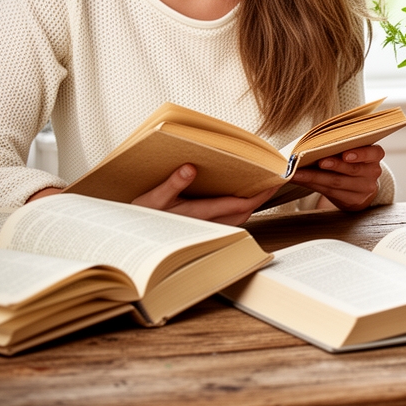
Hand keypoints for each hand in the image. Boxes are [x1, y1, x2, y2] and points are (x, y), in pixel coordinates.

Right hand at [131, 164, 278, 225]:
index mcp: (196, 215)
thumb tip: (189, 169)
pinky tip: (238, 198)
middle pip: (243, 214)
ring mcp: (204, 230)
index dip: (259, 194)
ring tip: (259, 188)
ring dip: (250, 205)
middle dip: (260, 200)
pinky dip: (237, 210)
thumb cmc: (141, 217)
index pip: (238, 206)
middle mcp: (205, 225)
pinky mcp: (201, 230)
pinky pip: (227, 222)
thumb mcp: (152, 198)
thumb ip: (172, 184)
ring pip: (237, 220)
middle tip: (273, 182)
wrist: (132, 236)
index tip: (273, 182)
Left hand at [290, 145, 384, 211]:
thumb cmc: (353, 161)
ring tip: (298, 172)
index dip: (361, 154)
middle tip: (318, 161)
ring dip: (314, 177)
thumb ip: (342, 145)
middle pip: (352, 169)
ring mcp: (364, 189)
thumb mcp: (355, 150)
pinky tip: (300, 179)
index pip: (373, 153)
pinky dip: (312, 184)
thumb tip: (313, 141)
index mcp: (375, 156)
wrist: (361, 186)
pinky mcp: (352, 201)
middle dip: (334, 165)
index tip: (345, 154)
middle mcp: (372, 172)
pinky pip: (330, 192)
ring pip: (337, 182)